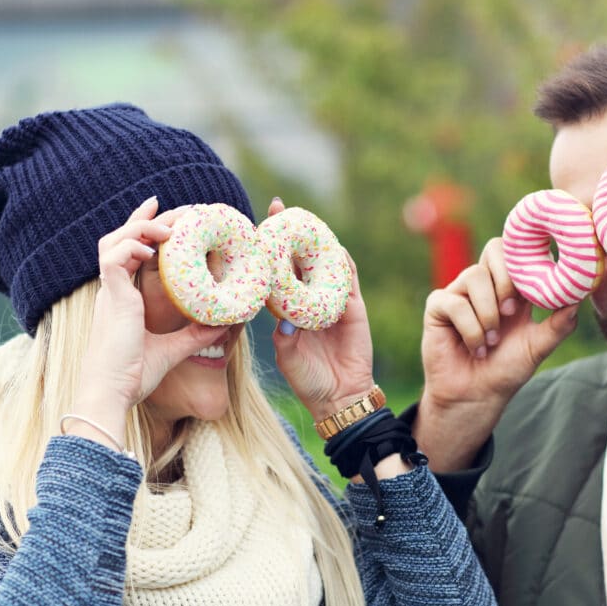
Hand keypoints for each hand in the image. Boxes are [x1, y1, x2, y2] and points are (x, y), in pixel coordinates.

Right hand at [73, 197, 228, 429]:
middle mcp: (112, 290)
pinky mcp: (110, 298)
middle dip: (148, 219)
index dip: (141, 226)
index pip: (128, 251)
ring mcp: (109, 292)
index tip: (159, 208)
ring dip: (140, 227)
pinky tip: (155, 251)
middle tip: (179, 210)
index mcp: (121, 298)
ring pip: (113, 240)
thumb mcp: (173, 351)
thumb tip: (222, 325)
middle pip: (121, 237)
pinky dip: (133, 246)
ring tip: (170, 228)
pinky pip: (114, 257)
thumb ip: (195, 336)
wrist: (111, 393)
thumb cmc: (132, 376)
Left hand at [268, 198, 375, 420]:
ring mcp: (333, 301)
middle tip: (278, 208)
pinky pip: (349, 279)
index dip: (267, 249)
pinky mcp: (354, 307)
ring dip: (317, 240)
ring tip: (306, 220)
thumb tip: (282, 318)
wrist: (338, 398)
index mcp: (289, 308)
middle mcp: (310, 300)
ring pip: (325, 262)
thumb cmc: (307, 379)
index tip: (253, 226)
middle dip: (291, 232)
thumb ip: (285, 336)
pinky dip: (342, 261)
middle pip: (301, 258)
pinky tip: (334, 246)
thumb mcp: (287, 355)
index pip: (277, 271)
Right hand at [417, 237, 578, 469]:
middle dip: (507, 279)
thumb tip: (578, 300)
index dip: (527, 260)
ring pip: (474, 276)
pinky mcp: (438, 307)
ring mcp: (459, 293)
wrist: (476, 397)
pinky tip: (477, 348)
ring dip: (488, 312)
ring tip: (492, 340)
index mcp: (510, 287)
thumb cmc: (506, 370)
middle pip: (494, 248)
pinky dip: (471, 328)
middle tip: (512, 311)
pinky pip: (455, 303)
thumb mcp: (538, 347)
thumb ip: (559, 324)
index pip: (517, 251)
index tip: (538, 286)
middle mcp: (484, 285)